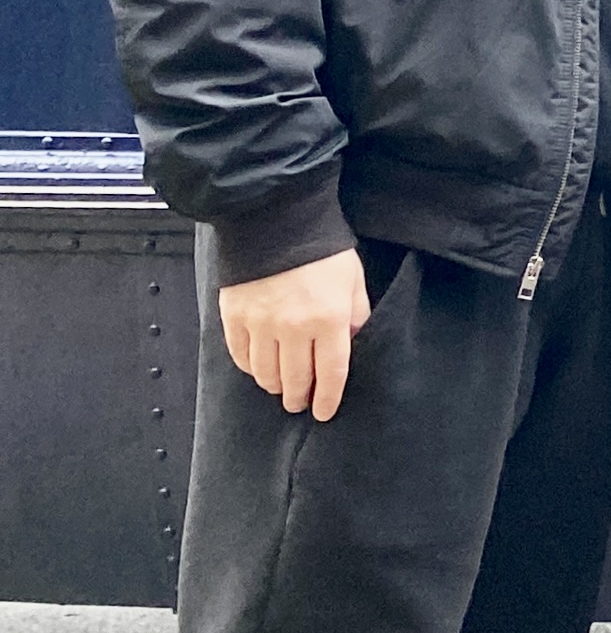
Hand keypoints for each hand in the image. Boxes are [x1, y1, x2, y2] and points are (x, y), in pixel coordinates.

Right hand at [219, 249, 375, 420]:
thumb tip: (352, 344)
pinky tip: (258, 369)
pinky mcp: (234, 318)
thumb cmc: (322, 248)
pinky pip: (241, 356)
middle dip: (299, 397)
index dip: (328, 398)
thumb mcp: (353, 280)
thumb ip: (354, 315)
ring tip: (281, 388)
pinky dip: (250, 368)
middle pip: (295, 379)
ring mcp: (260, 325)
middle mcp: (293, 328)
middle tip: (300, 404)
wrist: (276, 220)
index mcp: (328, 320)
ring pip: (265, 373)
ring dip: (274, 386)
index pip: (330, 373)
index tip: (324, 413)